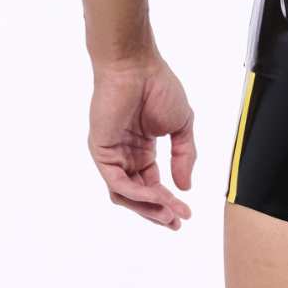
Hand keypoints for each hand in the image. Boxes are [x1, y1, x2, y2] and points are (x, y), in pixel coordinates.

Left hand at [88, 58, 195, 229]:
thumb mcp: (182, 125)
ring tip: (170, 213)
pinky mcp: (101, 152)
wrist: (137, 65)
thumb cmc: (158, 86)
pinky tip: (158, 196)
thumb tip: (185, 186)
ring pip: (126, 194)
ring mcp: (111, 155)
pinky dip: (138, 193)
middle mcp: (125, 155)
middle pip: (138, 195)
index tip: (186, 212)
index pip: (151, 184)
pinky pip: (117, 182)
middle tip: (178, 221)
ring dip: (149, 207)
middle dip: (159, 211)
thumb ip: (184, 156)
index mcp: (141, 149)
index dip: (168, 201)